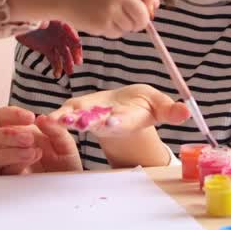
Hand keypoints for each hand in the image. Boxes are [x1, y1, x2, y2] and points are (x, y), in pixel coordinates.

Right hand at [0, 107, 81, 174]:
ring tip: (33, 152)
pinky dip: (15, 165)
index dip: (11, 115)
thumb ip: (55, 129)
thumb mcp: (65, 143)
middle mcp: (8, 146)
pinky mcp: (7, 181)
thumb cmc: (65, 162)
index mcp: (18, 130)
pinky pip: (1, 173)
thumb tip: (41, 118)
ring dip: (10, 152)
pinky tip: (30, 161)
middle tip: (29, 138)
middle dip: (7, 134)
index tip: (30, 118)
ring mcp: (6, 164)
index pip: (1, 117)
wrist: (70, 185)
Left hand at [15, 20, 82, 76]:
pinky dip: (56, 67)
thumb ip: (39, 20)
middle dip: (75, 52)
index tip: (77, 42)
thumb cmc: (27, 17)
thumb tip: (44, 24)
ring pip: (64, 53)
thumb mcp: (33, 17)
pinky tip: (56, 74)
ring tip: (70, 72)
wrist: (18, 24)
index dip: (73, 35)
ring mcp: (54, 42)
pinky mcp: (47, 49)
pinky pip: (54, 59)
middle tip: (78, 62)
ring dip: (68, 63)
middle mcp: (59, 33)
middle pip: (70, 43)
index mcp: (57, 22)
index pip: (68, 28)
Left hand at [48, 84, 190, 138]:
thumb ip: (170, 110)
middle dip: (87, 123)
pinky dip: (54, 117)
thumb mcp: (158, 106)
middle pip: (96, 123)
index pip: (123, 120)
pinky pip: (64, 115)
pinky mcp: (77, 112)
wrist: (124, 108)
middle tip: (78, 124)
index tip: (113, 121)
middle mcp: (106, 122)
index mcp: (126, 119)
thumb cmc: (142, 106)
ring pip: (77, 121)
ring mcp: (89, 118)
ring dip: (66, 122)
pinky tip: (43, 118)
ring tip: (54, 121)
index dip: (118, 120)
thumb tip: (187, 111)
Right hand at [58, 0, 158, 38]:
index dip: (149, 1)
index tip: (143, 5)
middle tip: (134, 21)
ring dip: (124, 25)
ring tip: (109, 15)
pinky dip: (112, 30)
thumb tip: (155, 6)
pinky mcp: (100, 24)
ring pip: (130, 26)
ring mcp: (109, 10)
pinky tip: (100, 20)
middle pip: (143, 15)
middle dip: (142, 21)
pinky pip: (117, 33)